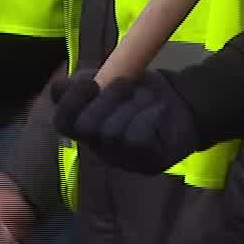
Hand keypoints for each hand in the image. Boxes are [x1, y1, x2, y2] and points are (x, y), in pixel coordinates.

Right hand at [51, 69, 202, 174]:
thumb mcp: (109, 79)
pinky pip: (136, 139)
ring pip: (111, 133)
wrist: (184, 102)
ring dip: (129, 106)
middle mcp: (99, 148)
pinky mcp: (146, 164)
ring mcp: (123, 159)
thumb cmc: (142, 92)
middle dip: (105, 101)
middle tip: (124, 85)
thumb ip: (82, 82)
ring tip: (144, 97)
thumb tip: (59, 87)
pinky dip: (146, 118)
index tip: (92, 83)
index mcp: (86, 127)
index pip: (63, 123)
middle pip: (86, 128)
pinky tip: (156, 111)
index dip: (71, 103)